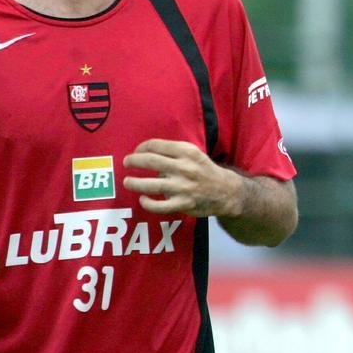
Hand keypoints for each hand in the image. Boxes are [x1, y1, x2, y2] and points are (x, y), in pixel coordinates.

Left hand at [123, 139, 241, 217]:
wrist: (226, 191)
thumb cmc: (205, 170)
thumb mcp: (194, 154)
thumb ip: (174, 152)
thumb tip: (148, 154)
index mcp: (187, 152)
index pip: (156, 146)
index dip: (142, 147)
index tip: (137, 151)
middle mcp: (184, 168)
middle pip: (150, 162)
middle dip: (134, 161)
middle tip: (126, 162)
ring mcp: (182, 187)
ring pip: (150, 185)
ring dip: (134, 183)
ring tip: (127, 182)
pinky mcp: (183, 204)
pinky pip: (159, 206)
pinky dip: (148, 203)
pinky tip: (143, 199)